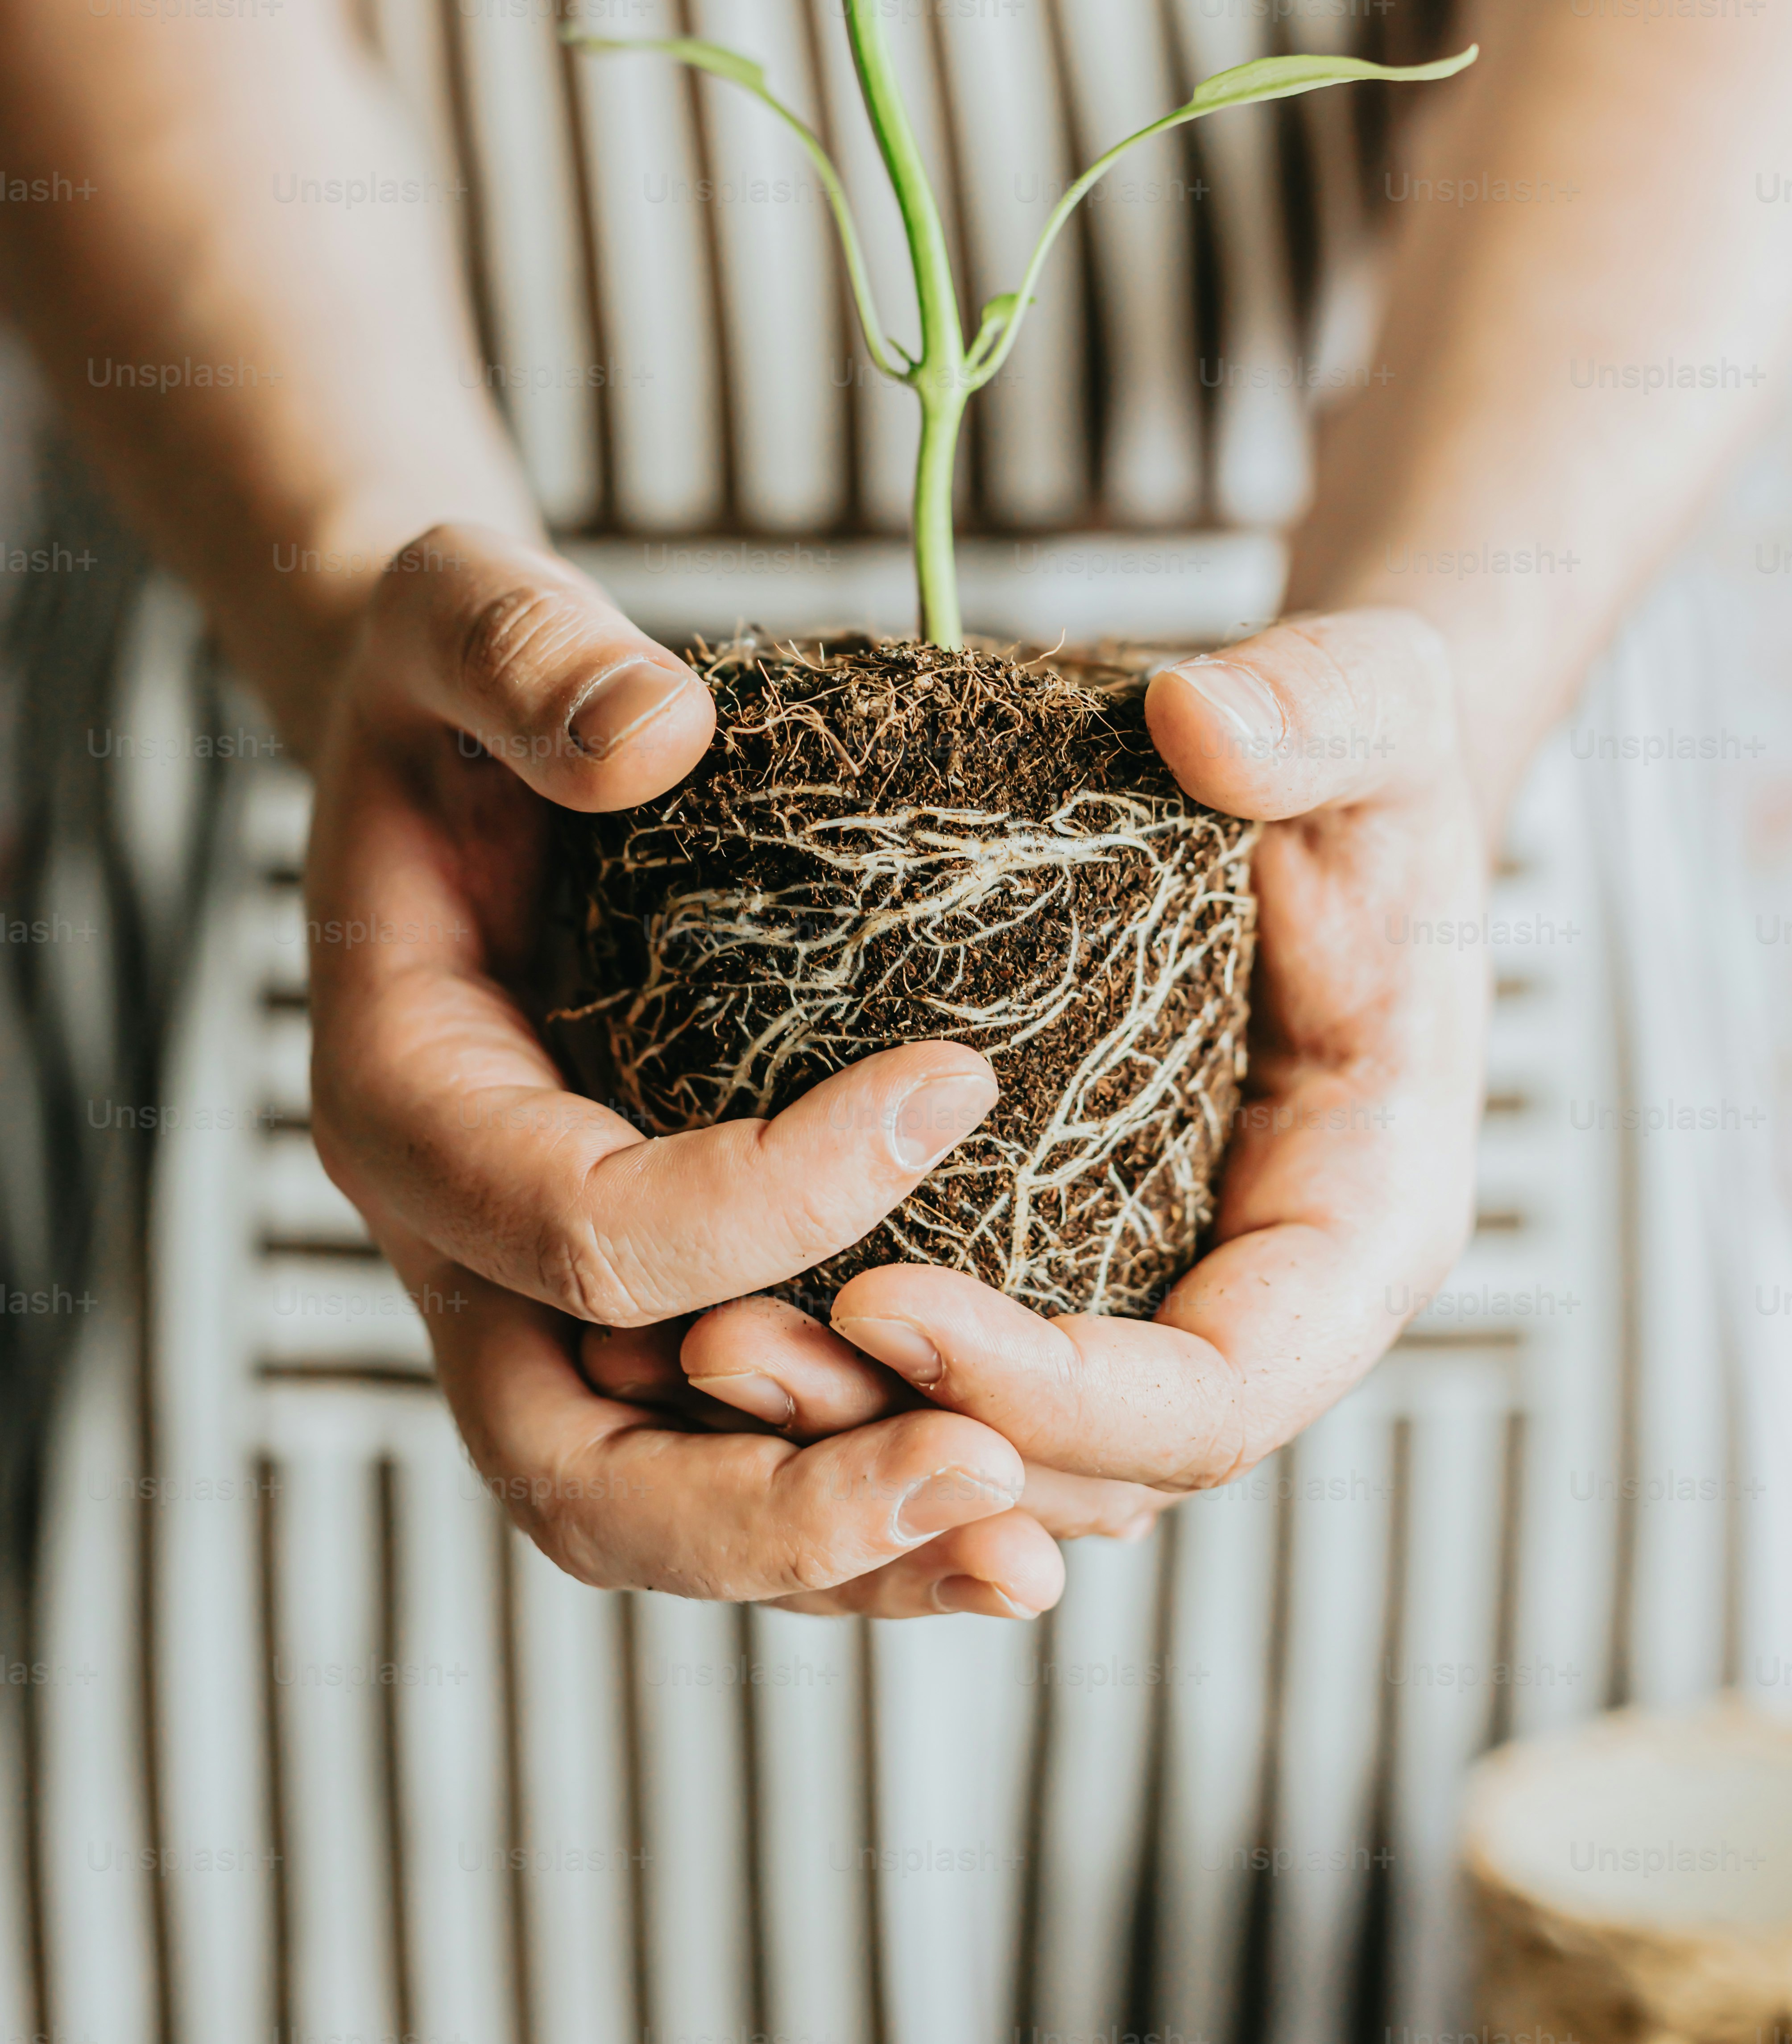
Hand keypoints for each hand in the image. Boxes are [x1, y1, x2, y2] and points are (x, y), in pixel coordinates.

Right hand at [304, 524, 1063, 1616]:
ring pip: (652, 1515)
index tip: (959, 1089)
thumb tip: (657, 732)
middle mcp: (455, 1241)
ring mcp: (531, 1300)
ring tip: (1031, 1553)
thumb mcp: (462, 615)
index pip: (580, 1225)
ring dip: (835, 1558)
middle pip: (581, 1470)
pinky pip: (712, 1462)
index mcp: (405, 1100)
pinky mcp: (619, 1310)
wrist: (441, 760)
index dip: (769, 1195)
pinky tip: (1005, 1511)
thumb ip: (530, 658)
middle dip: (780, 1503)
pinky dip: (846, 1515)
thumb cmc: (454, 687)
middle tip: (987, 1469)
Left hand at [679, 609, 1488, 1494]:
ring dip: (854, 1422)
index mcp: (1364, 1219)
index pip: (1216, 1394)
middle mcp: (1265, 1295)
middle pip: (1094, 1462)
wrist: (1328, 786)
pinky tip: (710, 1308)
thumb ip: (1316, 712)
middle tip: (722, 1347)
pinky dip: (854, 1365)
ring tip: (690, 1345)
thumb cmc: (1368, 763)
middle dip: (913, 1430)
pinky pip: (967, 1360)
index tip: (879, 1297)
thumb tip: (1200, 720)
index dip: (1054, 1391)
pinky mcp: (1075, 1249)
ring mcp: (1164, 1286)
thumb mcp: (1377, 708)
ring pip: (1013, 1442)